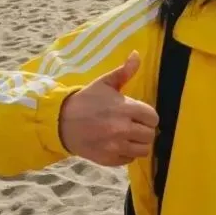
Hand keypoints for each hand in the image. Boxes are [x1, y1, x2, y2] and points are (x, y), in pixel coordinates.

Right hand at [58, 51, 158, 166]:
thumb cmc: (87, 100)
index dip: (149, 116)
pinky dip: (127, 153)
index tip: (141, 115)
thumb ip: (124, 71)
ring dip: (139, 143)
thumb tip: (137, 54)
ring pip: (143, 150)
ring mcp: (116, 146)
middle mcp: (122, 129)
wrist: (62, 122)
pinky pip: (129, 160)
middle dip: (145, 129)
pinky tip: (118, 144)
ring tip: (130, 136)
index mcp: (125, 108)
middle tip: (135, 125)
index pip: (153, 118)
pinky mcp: (109, 159)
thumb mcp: (105, 83)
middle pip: (150, 135)